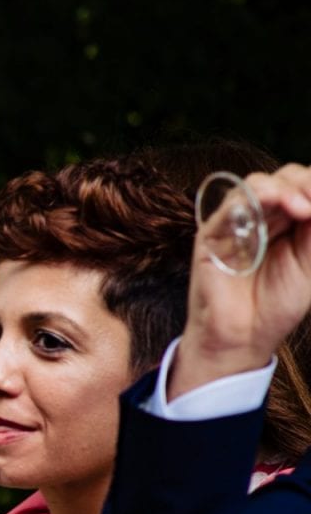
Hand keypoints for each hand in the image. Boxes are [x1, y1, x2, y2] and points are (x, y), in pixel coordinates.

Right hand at [176, 163, 310, 396]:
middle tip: (310, 208)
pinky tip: (268, 206)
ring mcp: (237, 224)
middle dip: (302, 184)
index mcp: (290, 222)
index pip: (303, 187)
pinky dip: (249, 200)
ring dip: (279, 189)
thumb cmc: (276, 303)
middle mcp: (264, 218)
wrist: (245, 335)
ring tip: (295, 207)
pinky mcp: (212, 234)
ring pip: (256, 184)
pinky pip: (228, 206)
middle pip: (283, 178)